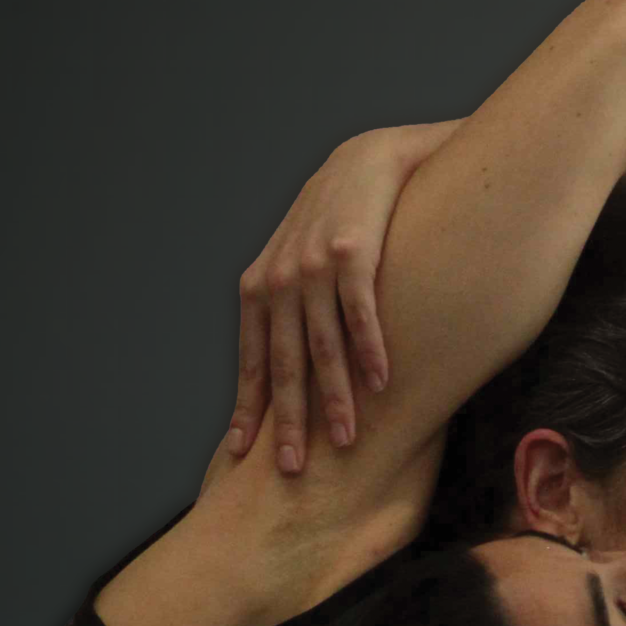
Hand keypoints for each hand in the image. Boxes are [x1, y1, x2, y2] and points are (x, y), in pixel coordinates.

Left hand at [226, 120, 460, 471]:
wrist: (372, 157)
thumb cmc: (341, 222)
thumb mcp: (301, 265)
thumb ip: (291, 313)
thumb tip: (291, 375)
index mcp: (261, 286)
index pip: (252, 359)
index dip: (249, 408)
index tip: (244, 453)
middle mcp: (279, 276)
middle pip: (282, 362)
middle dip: (287, 420)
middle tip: (292, 468)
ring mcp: (313, 262)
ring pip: (320, 344)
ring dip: (333, 396)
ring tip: (344, 440)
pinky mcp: (352, 247)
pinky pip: (358, 310)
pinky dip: (369, 348)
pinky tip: (380, 384)